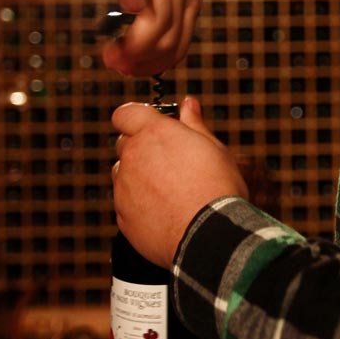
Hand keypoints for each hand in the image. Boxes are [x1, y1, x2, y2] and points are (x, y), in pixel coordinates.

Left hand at [112, 97, 248, 266]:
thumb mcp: (214, 148)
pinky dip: (138, 204)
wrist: (210, 235)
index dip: (136, 118)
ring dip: (137, 176)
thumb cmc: (217, 189)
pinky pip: (125, 203)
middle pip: (124, 144)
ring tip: (168, 190)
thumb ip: (194, 124)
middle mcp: (133, 156)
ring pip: (122, 174)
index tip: (151, 127)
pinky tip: (164, 212)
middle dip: (140, 147)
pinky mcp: (122, 216)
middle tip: (169, 161)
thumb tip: (189, 104)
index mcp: (154, 133)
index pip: (125, 113)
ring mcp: (124, 187)